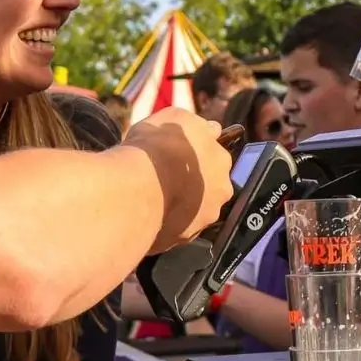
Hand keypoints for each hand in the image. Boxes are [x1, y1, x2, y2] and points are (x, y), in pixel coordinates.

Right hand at [124, 107, 233, 253]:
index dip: (196, 156)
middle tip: (164, 178)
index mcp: (221, 162)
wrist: (139, 188)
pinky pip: (172, 230)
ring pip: (191, 212)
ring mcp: (202, 221)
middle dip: (190, 184)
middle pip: (207, 188)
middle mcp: (220, 194)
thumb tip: (213, 130)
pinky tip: (146, 216)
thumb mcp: (178, 119)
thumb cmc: (158, 147)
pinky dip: (163, 224)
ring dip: (177, 206)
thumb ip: (199, 126)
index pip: (214, 158)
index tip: (177, 155)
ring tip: (152, 199)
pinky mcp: (181, 241)